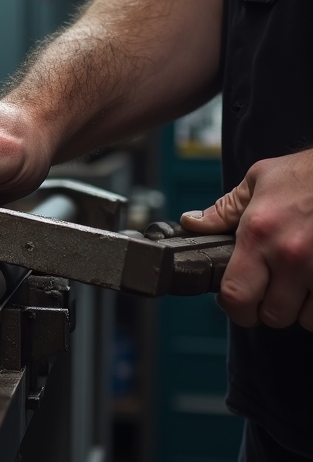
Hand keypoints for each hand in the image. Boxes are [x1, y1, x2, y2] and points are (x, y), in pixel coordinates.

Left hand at [180, 150, 312, 330]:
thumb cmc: (310, 174)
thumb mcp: (259, 180)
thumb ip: (225, 209)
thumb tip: (193, 222)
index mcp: (260, 233)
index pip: (235, 295)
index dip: (234, 307)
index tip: (237, 302)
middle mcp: (291, 255)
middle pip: (271, 315)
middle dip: (268, 309)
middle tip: (271, 293)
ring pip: (305, 320)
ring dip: (301, 309)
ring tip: (301, 285)